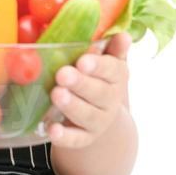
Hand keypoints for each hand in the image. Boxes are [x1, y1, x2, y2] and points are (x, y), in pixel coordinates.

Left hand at [47, 32, 131, 148]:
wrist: (100, 114)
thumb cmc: (96, 77)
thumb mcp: (106, 61)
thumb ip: (111, 48)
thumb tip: (123, 35)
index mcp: (116, 76)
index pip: (112, 70)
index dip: (98, 66)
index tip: (83, 61)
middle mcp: (110, 100)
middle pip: (99, 93)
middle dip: (81, 84)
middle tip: (63, 75)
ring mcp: (99, 121)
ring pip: (87, 115)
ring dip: (72, 105)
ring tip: (56, 94)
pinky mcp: (85, 137)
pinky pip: (76, 139)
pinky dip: (65, 136)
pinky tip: (52, 130)